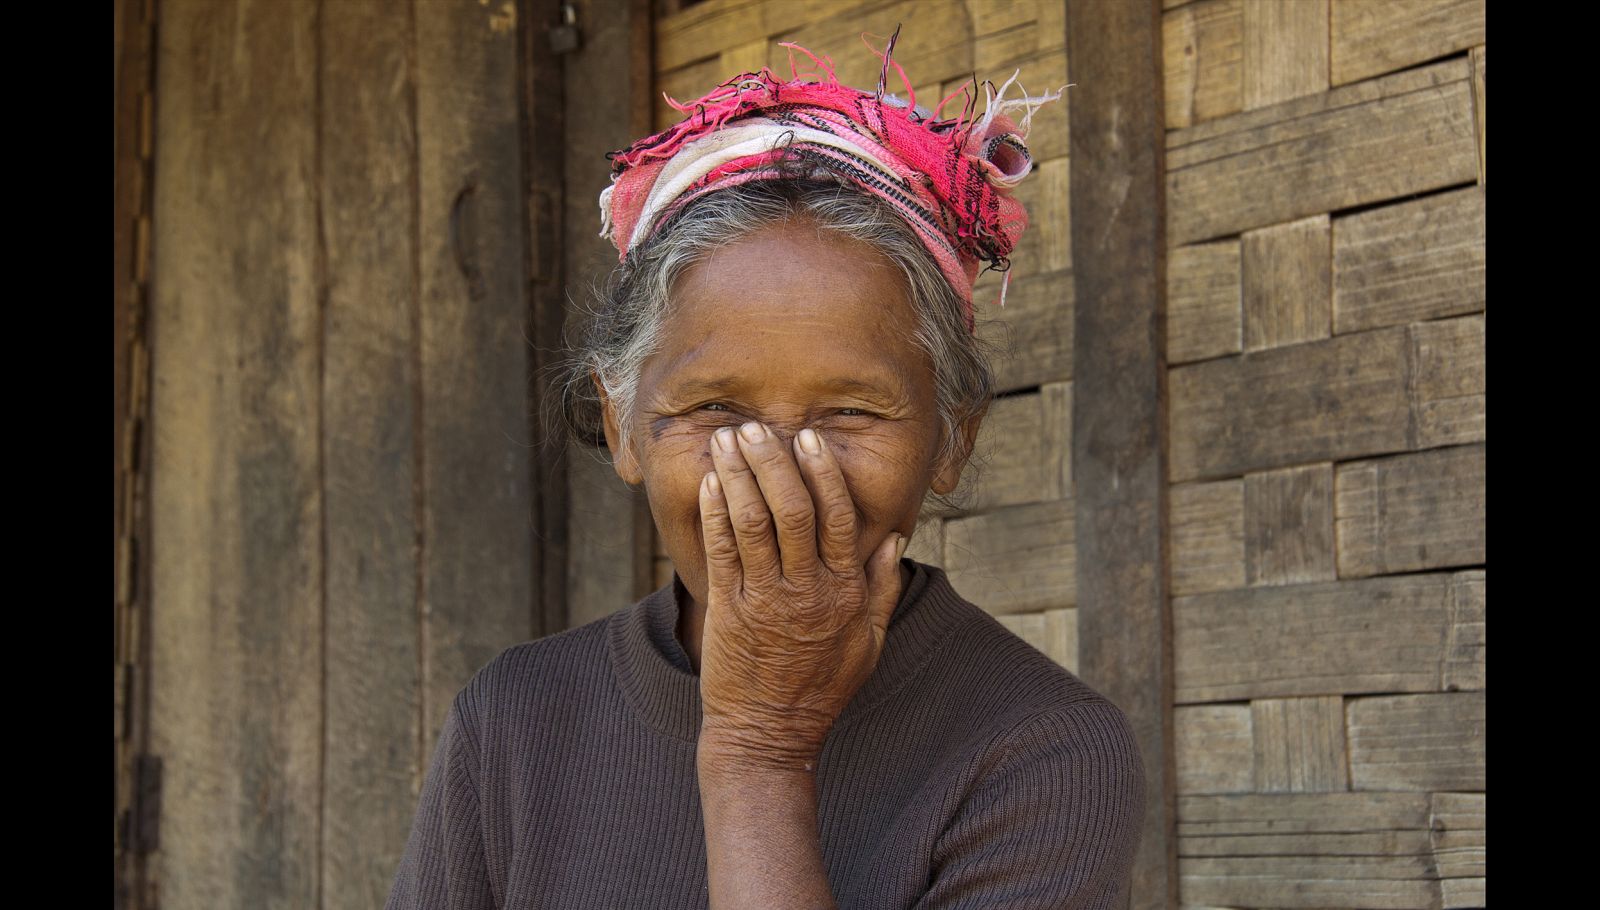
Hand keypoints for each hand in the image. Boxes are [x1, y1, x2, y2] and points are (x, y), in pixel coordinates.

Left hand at [696, 421, 905, 770]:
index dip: (822, 473)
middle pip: (792, 510)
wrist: (769, 735)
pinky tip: (709, 482)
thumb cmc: (821, 688)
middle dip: (773, 462)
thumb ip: (881, 588)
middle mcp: (808, 591)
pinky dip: (715, 512)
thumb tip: (895, 537)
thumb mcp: (869, 643)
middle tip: (759, 427)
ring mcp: (766, 600)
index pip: (839, 518)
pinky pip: (721, 551)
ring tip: (728, 439)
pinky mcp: (728, 612)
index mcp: (845, 592)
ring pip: (752, 523)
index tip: (807, 439)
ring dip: (739, 475)